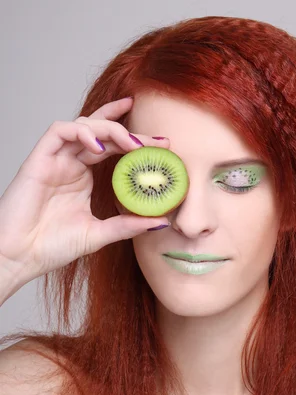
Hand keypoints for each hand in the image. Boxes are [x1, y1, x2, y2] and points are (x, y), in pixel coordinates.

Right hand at [0, 97, 169, 283]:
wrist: (20, 257)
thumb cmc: (52, 247)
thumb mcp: (99, 234)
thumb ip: (128, 225)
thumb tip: (162, 221)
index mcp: (83, 176)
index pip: (112, 147)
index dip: (136, 141)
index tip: (163, 146)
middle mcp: (70, 163)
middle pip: (102, 132)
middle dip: (131, 131)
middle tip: (157, 141)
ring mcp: (54, 159)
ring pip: (83, 125)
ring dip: (110, 128)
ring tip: (132, 144)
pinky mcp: (38, 159)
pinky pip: (59, 131)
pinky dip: (81, 131)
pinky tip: (100, 146)